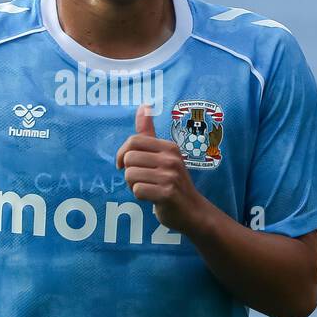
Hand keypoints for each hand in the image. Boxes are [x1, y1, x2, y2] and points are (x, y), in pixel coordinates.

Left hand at [114, 101, 209, 233]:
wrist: (193, 211)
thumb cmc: (173, 182)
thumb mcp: (164, 155)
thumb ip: (150, 133)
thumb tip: (143, 105)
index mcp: (169, 147)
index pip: (133, 141)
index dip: (122, 154)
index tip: (123, 165)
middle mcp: (171, 158)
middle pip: (129, 159)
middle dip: (129, 172)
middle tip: (142, 180)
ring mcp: (170, 176)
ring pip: (130, 175)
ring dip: (133, 185)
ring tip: (148, 188)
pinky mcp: (167, 193)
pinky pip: (137, 190)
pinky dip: (140, 196)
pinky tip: (152, 198)